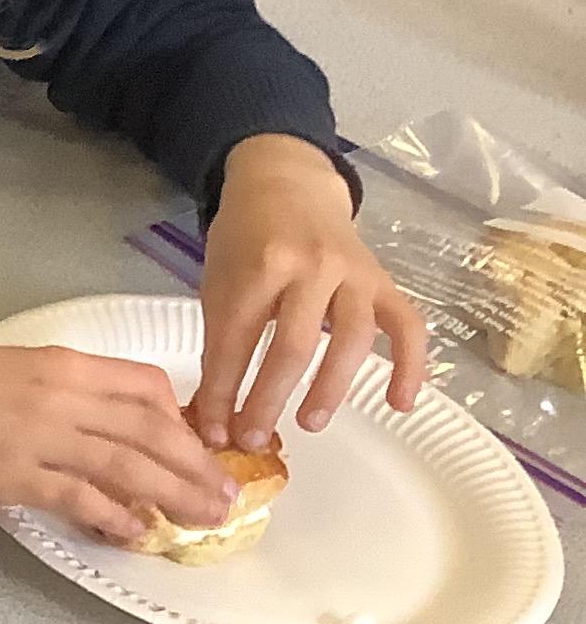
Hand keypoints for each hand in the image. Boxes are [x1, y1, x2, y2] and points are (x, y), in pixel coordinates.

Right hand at [0, 337, 235, 546]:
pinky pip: (80, 497)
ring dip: (174, 494)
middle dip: (196, 465)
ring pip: (129, 465)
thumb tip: (92, 428)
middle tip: (227, 496)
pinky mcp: (11, 474)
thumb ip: (52, 391)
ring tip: (205, 519)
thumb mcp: (3, 368)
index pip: (146, 385)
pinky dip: (115, 516)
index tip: (197, 446)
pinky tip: (137, 532)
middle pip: (152, 430)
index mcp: (60, 362)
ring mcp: (37, 435)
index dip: (183, 418)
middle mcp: (60, 394)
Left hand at [192, 134, 428, 447]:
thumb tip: (214, 415)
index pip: (237, 341)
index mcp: (259, 267)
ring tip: (308, 424)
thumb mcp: (218, 280)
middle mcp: (311, 268)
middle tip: (254, 438)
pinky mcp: (385, 281)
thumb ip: (220, 341)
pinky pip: (407, 326)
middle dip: (269, 399)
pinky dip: (410, 365)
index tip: (214, 432)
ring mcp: (354, 273)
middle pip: (294, 346)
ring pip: (353, 339)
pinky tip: (400, 403)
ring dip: (331, 389)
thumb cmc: (246, 240)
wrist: (287, 184)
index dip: (222, 392)